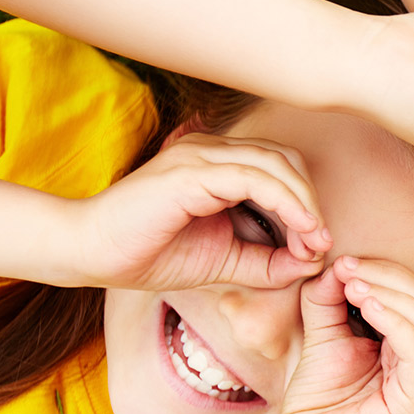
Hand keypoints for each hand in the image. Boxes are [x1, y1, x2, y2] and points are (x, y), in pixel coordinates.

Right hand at [70, 134, 331, 290]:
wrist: (92, 255)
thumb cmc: (151, 255)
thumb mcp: (226, 262)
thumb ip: (268, 262)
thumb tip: (314, 263)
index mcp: (218, 165)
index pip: (282, 170)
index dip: (308, 205)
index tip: (318, 247)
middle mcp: (212, 151)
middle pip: (286, 161)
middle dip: (312, 202)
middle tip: (321, 243)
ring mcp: (200, 155)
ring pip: (276, 164)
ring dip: (305, 203)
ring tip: (316, 240)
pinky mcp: (191, 171)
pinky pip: (253, 177)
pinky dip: (285, 202)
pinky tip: (300, 230)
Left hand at [272, 257, 413, 413]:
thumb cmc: (317, 405)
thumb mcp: (322, 340)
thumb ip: (328, 302)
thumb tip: (336, 266)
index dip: (386, 273)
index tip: (345, 262)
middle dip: (389, 278)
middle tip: (348, 267)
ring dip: (392, 295)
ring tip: (355, 284)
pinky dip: (397, 322)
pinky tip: (368, 306)